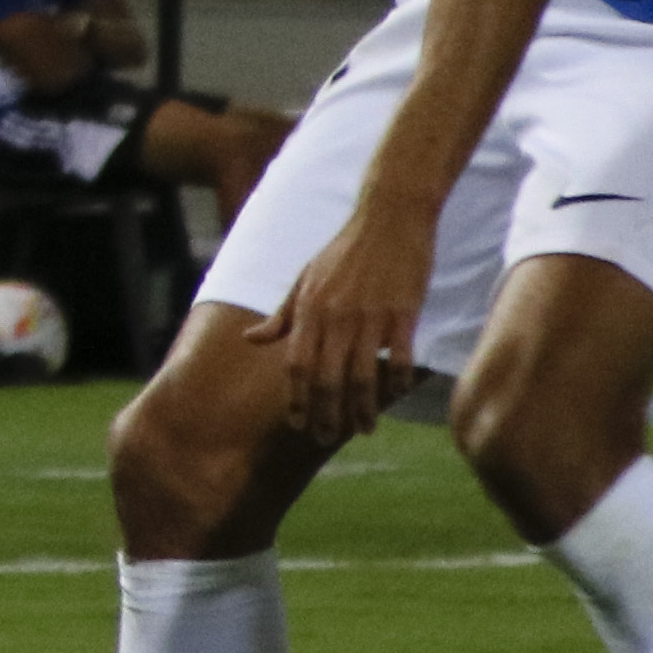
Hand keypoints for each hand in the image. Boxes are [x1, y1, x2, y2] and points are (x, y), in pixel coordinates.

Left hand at [245, 203, 434, 443]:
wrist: (388, 216)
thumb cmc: (344, 250)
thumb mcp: (304, 279)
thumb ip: (281, 315)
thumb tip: (250, 339)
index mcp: (309, 308)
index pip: (296, 365)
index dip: (296, 399)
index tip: (298, 424)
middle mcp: (335, 316)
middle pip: (327, 378)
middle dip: (326, 414)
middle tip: (327, 437)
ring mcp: (370, 315)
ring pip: (362, 375)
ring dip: (362, 408)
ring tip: (363, 429)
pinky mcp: (403, 312)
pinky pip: (398, 357)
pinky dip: (396, 381)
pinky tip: (394, 396)